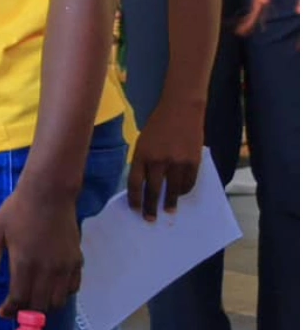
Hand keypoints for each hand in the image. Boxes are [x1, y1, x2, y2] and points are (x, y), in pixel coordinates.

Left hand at [0, 185, 83, 315]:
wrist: (49, 193)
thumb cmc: (18, 210)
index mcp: (25, 264)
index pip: (20, 299)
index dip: (10, 310)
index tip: (2, 312)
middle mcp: (48, 270)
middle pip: (40, 305)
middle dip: (26, 312)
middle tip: (16, 309)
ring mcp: (65, 267)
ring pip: (58, 300)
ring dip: (44, 305)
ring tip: (32, 300)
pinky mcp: (77, 261)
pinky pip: (72, 287)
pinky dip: (61, 293)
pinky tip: (50, 287)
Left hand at [128, 98, 206, 220]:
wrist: (181, 110)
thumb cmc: (158, 126)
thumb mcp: (143, 142)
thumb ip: (143, 162)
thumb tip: (143, 185)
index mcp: (141, 154)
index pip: (135, 183)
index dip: (134, 198)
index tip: (135, 209)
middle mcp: (158, 160)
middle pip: (153, 190)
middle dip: (150, 207)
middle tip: (149, 219)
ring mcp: (177, 162)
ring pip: (172, 190)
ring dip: (169, 203)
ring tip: (168, 211)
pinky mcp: (193, 162)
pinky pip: (188, 183)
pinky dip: (184, 191)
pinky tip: (180, 195)